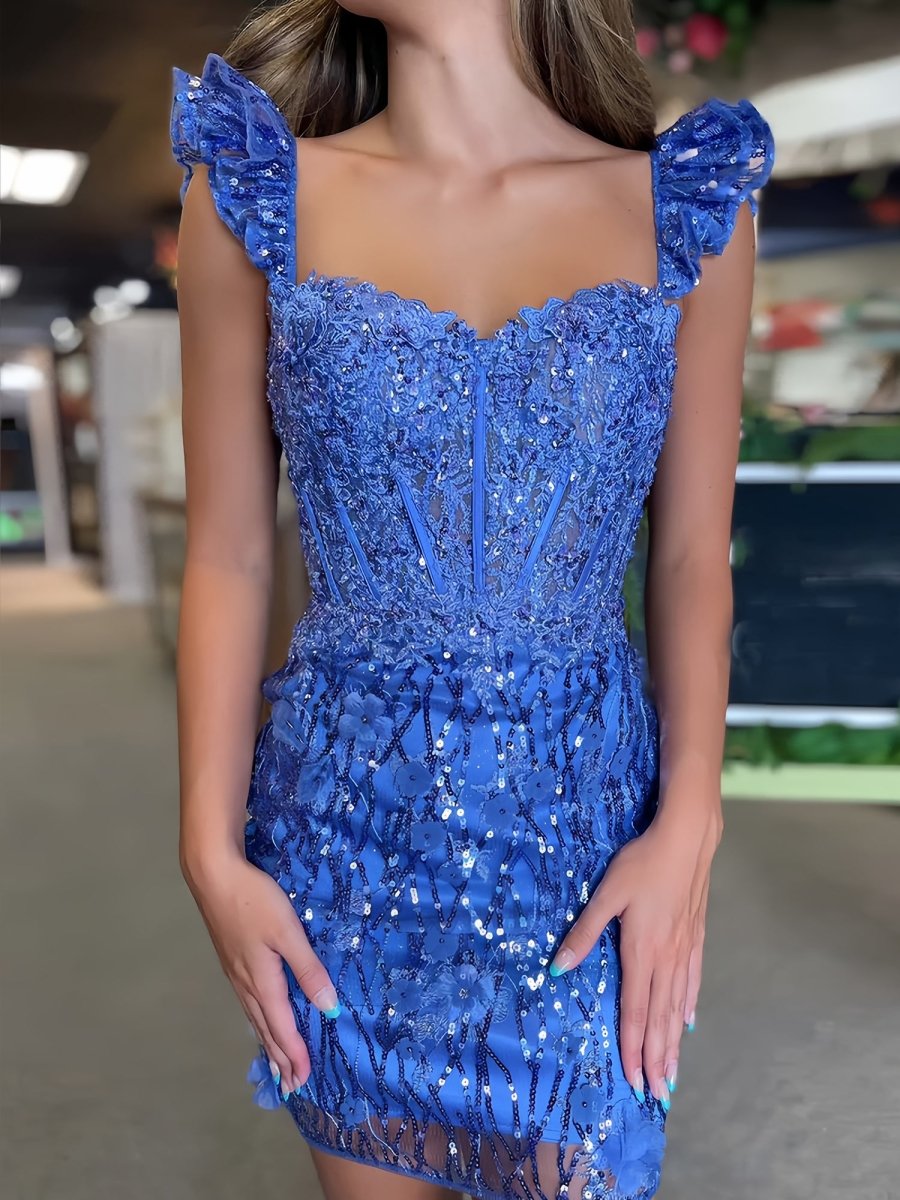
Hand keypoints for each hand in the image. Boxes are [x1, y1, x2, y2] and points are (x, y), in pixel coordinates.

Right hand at [182, 848, 338, 1097]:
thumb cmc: (253, 900)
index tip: (305, 1079)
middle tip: (291, 1085)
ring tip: (276, 1064)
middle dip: (281, 1057)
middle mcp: (245, 983)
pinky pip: (247, 1003)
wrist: (213, 875)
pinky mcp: (231, 959)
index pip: (282, 1027)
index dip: (295, 1053)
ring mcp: (235, 971)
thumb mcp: (288, 932)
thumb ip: (308, 969)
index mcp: (262, 980)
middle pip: (266, 1028)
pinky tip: (258, 1018)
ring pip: (254, 1016)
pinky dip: (258, 1021)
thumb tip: (329, 1008)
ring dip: (268, 1042)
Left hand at [547, 800, 721, 1107]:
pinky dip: (688, 1007)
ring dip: (674, 1044)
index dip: (634, 1048)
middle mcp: (666, 959)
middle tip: (657, 1096)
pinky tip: (688, 1023)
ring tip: (672, 1074)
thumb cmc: (641, 864)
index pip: (636, 1011)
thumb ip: (583, 932)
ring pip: (677, 1007)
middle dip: (657, 1059)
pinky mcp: (696, 937)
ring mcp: (685, 950)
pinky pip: (692, 982)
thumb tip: (557, 968)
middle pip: (660, 1019)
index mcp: (641, 952)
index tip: (633, 1080)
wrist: (686, 840)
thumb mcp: (606, 894)